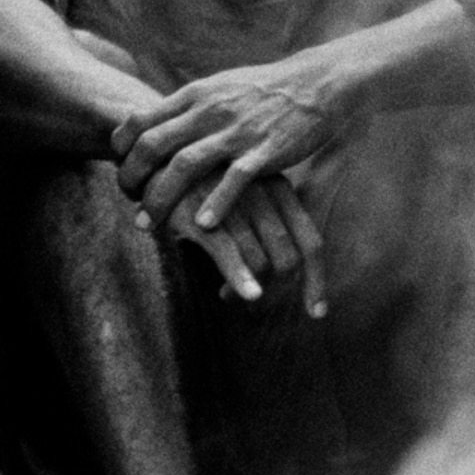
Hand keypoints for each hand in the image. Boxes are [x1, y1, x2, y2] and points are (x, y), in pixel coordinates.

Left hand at [112, 52, 352, 250]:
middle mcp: (210, 112)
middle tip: (127, 201)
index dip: (121, 148)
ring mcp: (237, 131)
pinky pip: (235, 179)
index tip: (118, 168)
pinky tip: (202, 226)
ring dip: (161, 197)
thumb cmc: (262, 91)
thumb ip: (185, 108)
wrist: (317, 83)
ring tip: (147, 223)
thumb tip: (150, 125)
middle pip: (154, 146)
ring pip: (185, 165)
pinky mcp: (266, 150)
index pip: (140, 120)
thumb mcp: (217, 88)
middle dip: (131, 177)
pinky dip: (216, 202)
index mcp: (194, 96)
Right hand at [186, 173, 326, 313]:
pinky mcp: (204, 216)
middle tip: (252, 301)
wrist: (156, 160)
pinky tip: (247, 295)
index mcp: (280, 189)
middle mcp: (264, 195)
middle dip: (276, 289)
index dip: (316, 281)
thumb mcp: (245, 192)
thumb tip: (279, 270)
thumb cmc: (206, 184)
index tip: (317, 313)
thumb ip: (267, 222)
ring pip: (261, 262)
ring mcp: (235, 204)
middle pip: (288, 259)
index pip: (311, 243)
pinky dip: (241, 279)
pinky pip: (231, 255)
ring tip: (227, 296)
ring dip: (250, 289)